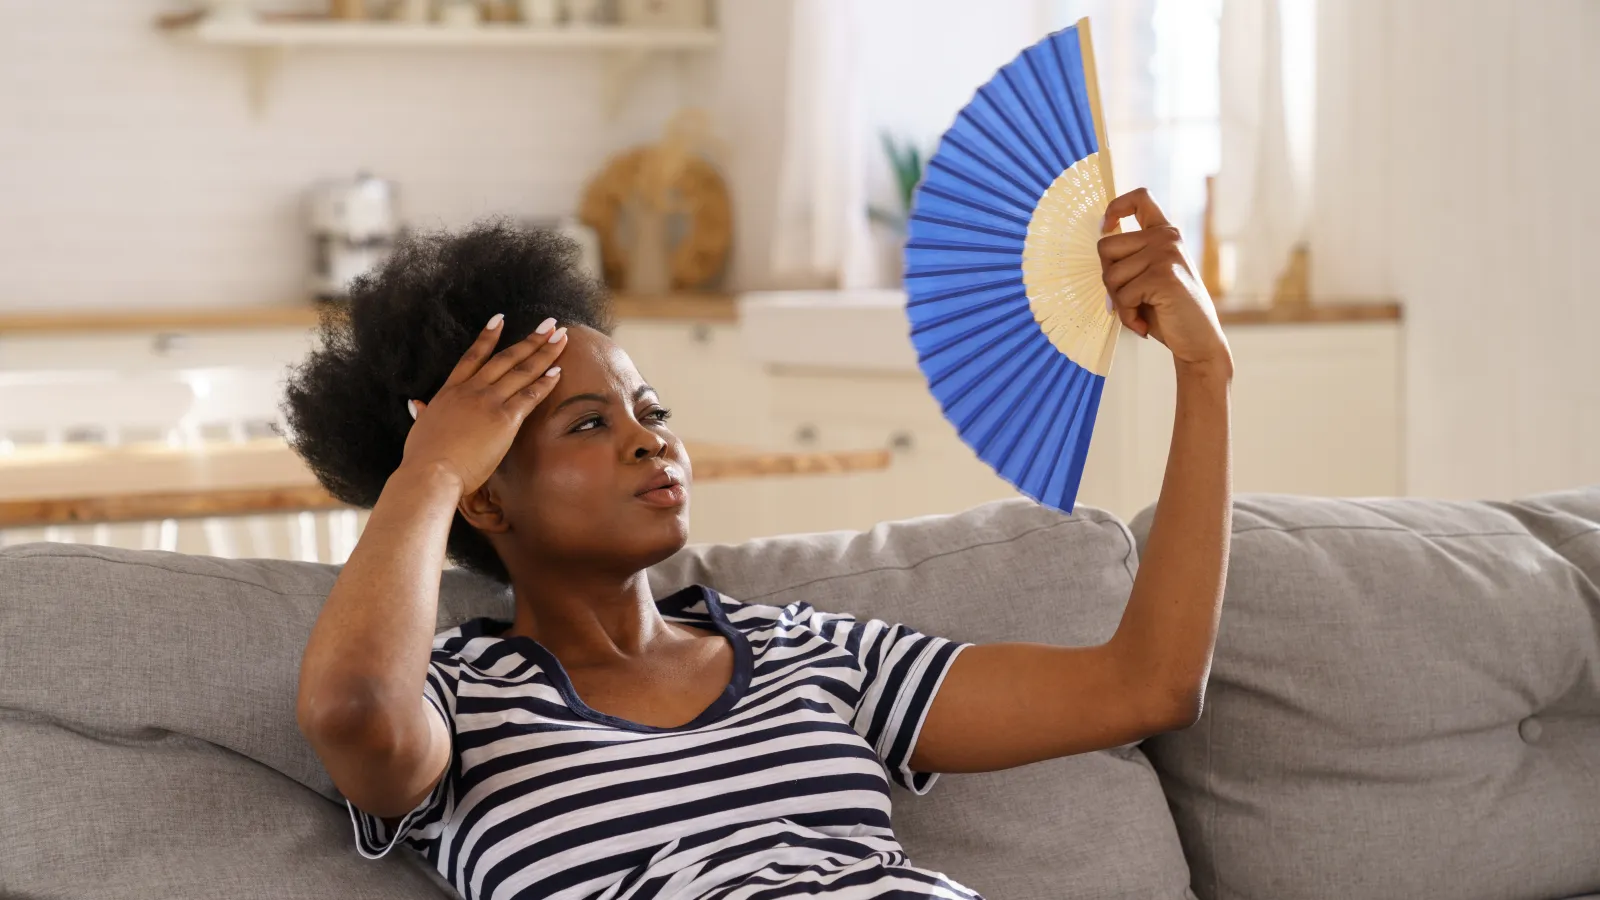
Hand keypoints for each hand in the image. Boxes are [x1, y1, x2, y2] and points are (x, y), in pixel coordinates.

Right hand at [401, 314, 568, 495]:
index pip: (473, 357)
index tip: (501, 319)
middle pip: (506, 358)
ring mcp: (489, 402)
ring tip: (562, 338)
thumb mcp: (420, 428)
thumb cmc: (423, 458)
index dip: (488, 337)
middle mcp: (471, 390)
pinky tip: (559, 371)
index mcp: (450, 391)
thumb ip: (423, 413)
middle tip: (549, 323)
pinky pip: (530, 396)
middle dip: (530, 339)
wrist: (431, 472)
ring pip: (522, 371)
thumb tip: (416, 404)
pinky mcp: (505, 419)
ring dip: (544, 353)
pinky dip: (545, 383)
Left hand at [1098, 189, 1231, 374]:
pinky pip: (1123, 296)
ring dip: (1118, 302)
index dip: (1115, 207)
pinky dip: (1127, 316)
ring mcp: (1166, 254)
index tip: (1106, 226)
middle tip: (1127, 298)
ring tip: (1139, 312)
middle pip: (1105, 247)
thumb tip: (1098, 248)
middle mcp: (1166, 238)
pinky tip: (1143, 325)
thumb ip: (1129, 259)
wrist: (1198, 341)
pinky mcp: (1163, 276)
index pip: (1140, 197)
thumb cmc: (1167, 311)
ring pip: (1110, 275)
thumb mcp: (1147, 277)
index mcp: (1164, 233)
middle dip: (1108, 278)